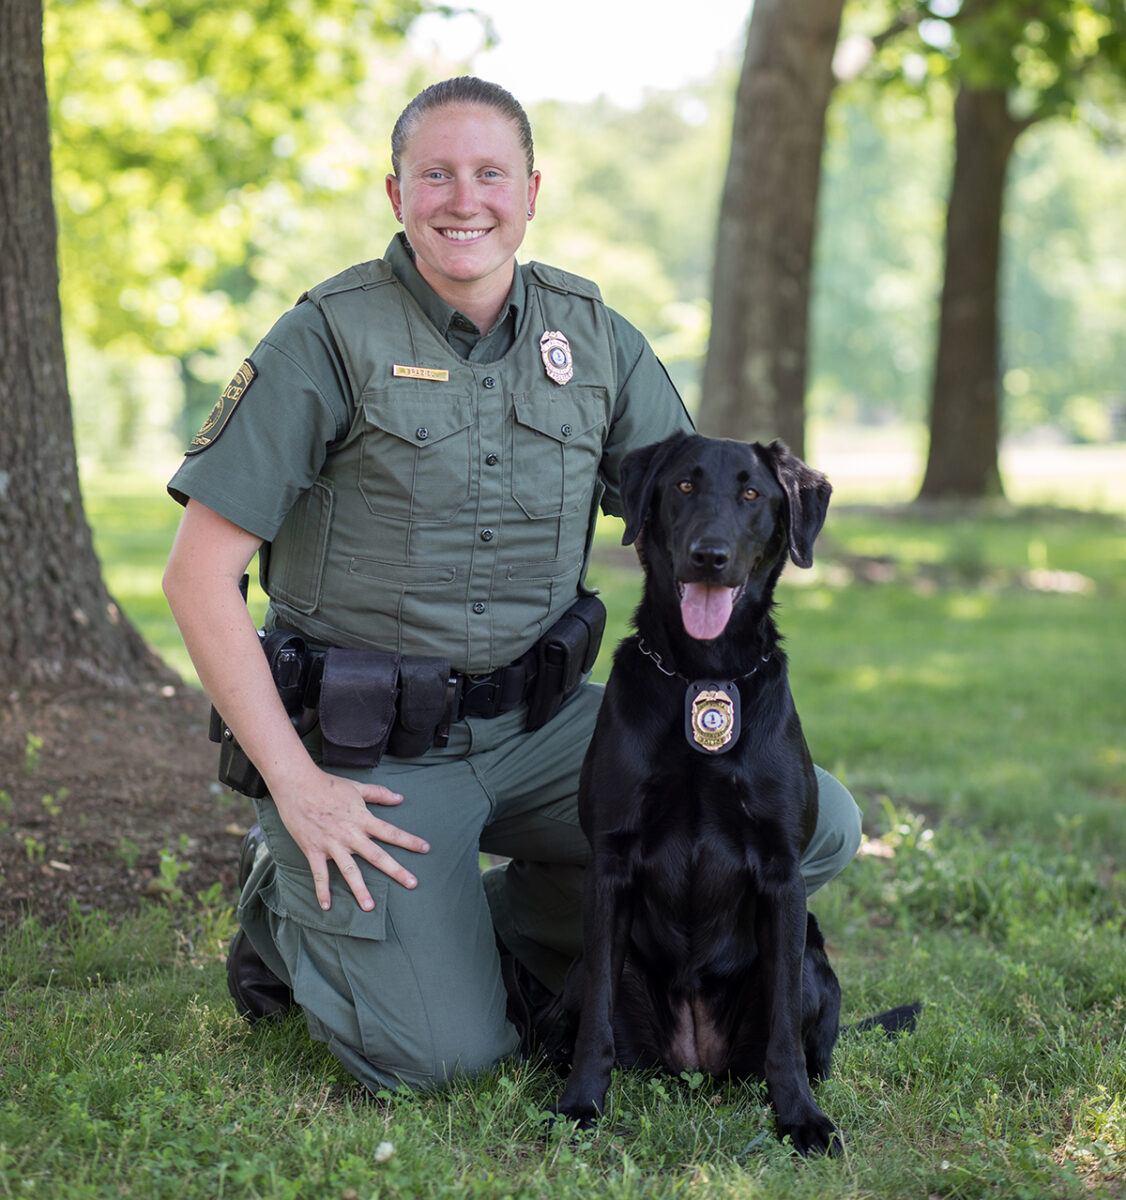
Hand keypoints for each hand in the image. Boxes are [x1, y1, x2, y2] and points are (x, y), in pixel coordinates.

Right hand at [270, 764, 429, 910]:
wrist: (297, 785)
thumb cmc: (328, 784)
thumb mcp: (357, 787)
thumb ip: (379, 794)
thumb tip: (400, 798)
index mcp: (362, 819)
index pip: (391, 832)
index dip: (409, 841)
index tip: (426, 849)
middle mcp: (350, 834)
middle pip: (377, 855)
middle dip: (396, 870)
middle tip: (412, 884)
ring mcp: (332, 844)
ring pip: (349, 870)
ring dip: (360, 889)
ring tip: (370, 907)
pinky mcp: (313, 850)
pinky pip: (319, 874)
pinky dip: (322, 890)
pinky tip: (326, 906)